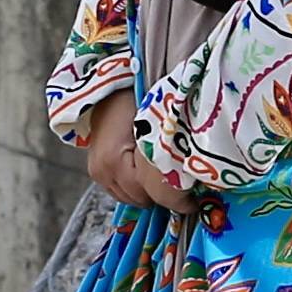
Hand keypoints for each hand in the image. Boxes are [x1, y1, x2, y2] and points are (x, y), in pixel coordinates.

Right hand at [78, 91, 187, 214]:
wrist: (107, 92)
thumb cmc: (134, 102)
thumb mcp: (157, 126)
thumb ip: (169, 152)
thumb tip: (195, 174)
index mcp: (116, 160)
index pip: (152, 193)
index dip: (177, 197)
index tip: (193, 199)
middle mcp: (104, 170)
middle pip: (142, 199)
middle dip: (162, 194)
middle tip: (181, 186)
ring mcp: (98, 173)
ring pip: (131, 199)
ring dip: (148, 192)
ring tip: (163, 178)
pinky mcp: (97, 173)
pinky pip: (121, 193)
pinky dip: (135, 188)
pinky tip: (146, 175)